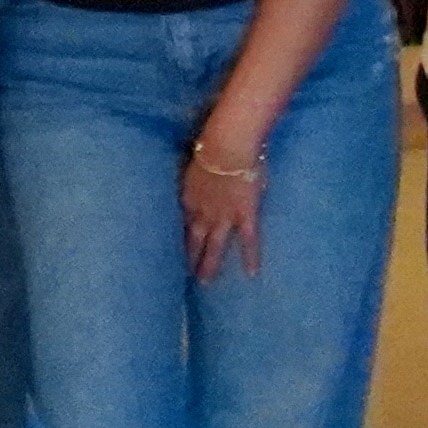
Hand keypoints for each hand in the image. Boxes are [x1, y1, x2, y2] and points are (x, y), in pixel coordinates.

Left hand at [182, 127, 267, 279]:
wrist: (227, 147)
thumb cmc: (213, 145)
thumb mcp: (198, 160)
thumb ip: (199, 170)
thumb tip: (202, 169)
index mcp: (189, 197)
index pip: (183, 221)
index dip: (181, 235)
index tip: (175, 248)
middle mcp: (202, 211)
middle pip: (194, 238)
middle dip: (190, 256)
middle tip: (185, 275)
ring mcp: (223, 216)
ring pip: (215, 244)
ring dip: (209, 263)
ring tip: (205, 282)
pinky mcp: (245, 215)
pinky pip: (249, 239)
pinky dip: (251, 256)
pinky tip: (252, 273)